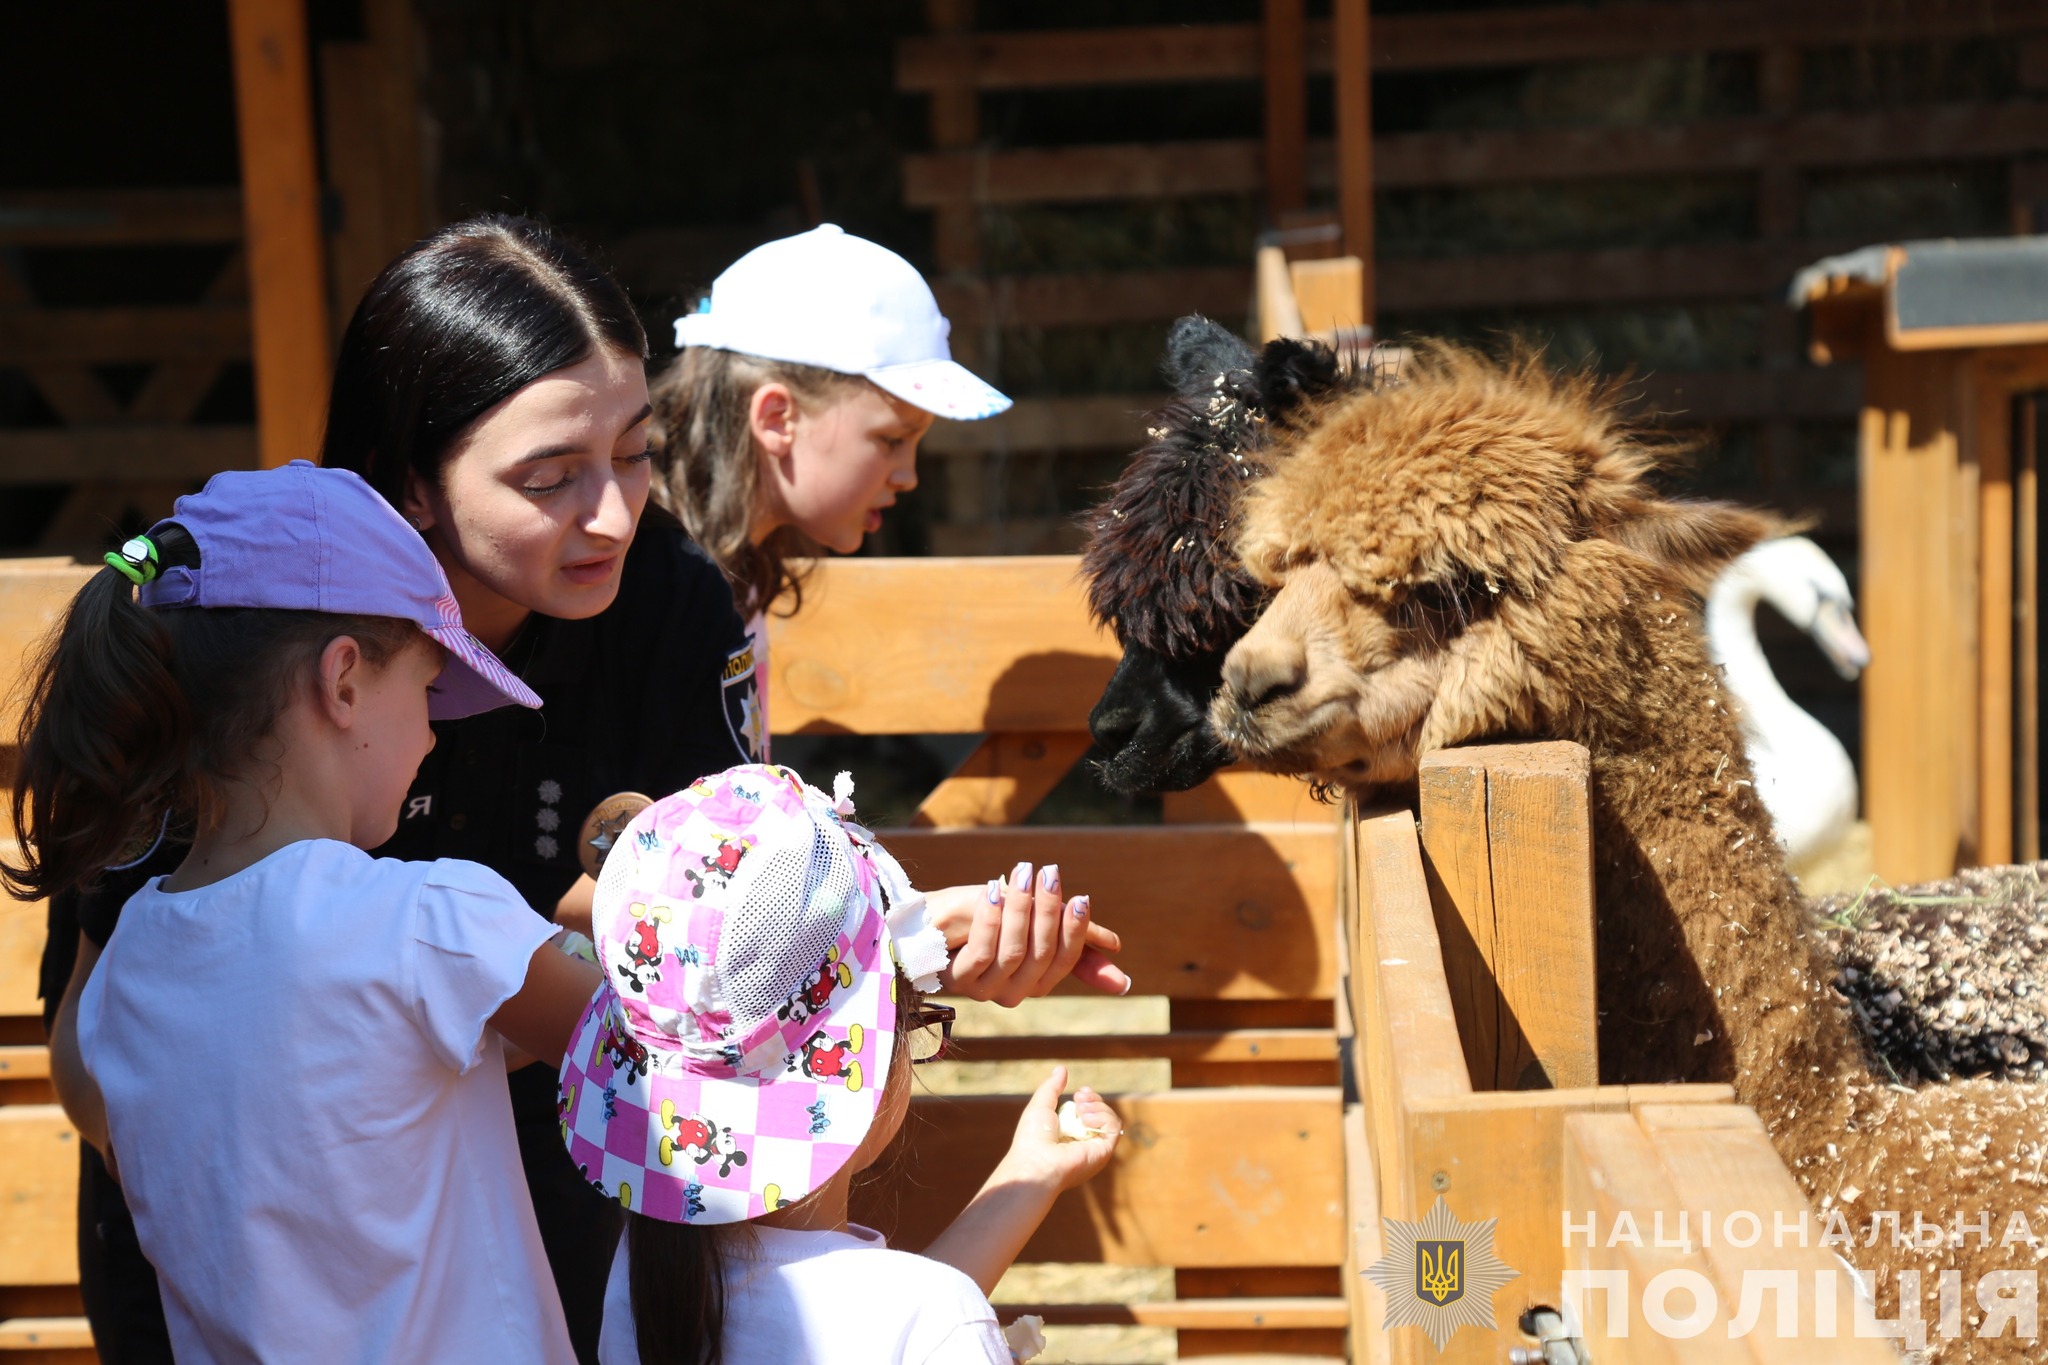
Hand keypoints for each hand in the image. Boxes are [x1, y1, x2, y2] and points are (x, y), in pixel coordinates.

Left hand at [926, 864, 1129, 1005]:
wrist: (932, 919)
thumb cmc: (986, 916)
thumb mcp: (1036, 923)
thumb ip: (1077, 949)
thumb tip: (1125, 982)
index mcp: (1037, 981)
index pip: (1067, 960)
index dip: (1076, 930)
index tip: (1080, 897)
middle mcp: (1014, 992)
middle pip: (1042, 955)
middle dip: (1049, 912)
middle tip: (1050, 874)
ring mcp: (985, 989)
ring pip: (1014, 952)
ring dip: (1020, 909)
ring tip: (1022, 873)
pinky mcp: (959, 979)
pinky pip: (983, 951)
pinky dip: (992, 919)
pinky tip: (993, 892)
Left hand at [995, 1065, 1120, 1194]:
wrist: (1036, 1162)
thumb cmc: (1032, 1138)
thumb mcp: (1041, 1106)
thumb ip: (1051, 1088)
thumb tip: (1061, 1069)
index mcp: (1071, 1134)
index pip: (1089, 1111)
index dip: (1089, 1098)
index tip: (1078, 1093)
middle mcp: (1085, 1142)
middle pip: (1102, 1112)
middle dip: (1093, 1099)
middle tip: (1079, 1097)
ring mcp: (1095, 1148)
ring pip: (1110, 1118)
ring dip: (1097, 1106)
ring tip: (1080, 1109)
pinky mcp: (1103, 1152)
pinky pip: (1114, 1128)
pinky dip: (1103, 1116)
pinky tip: (1085, 1118)